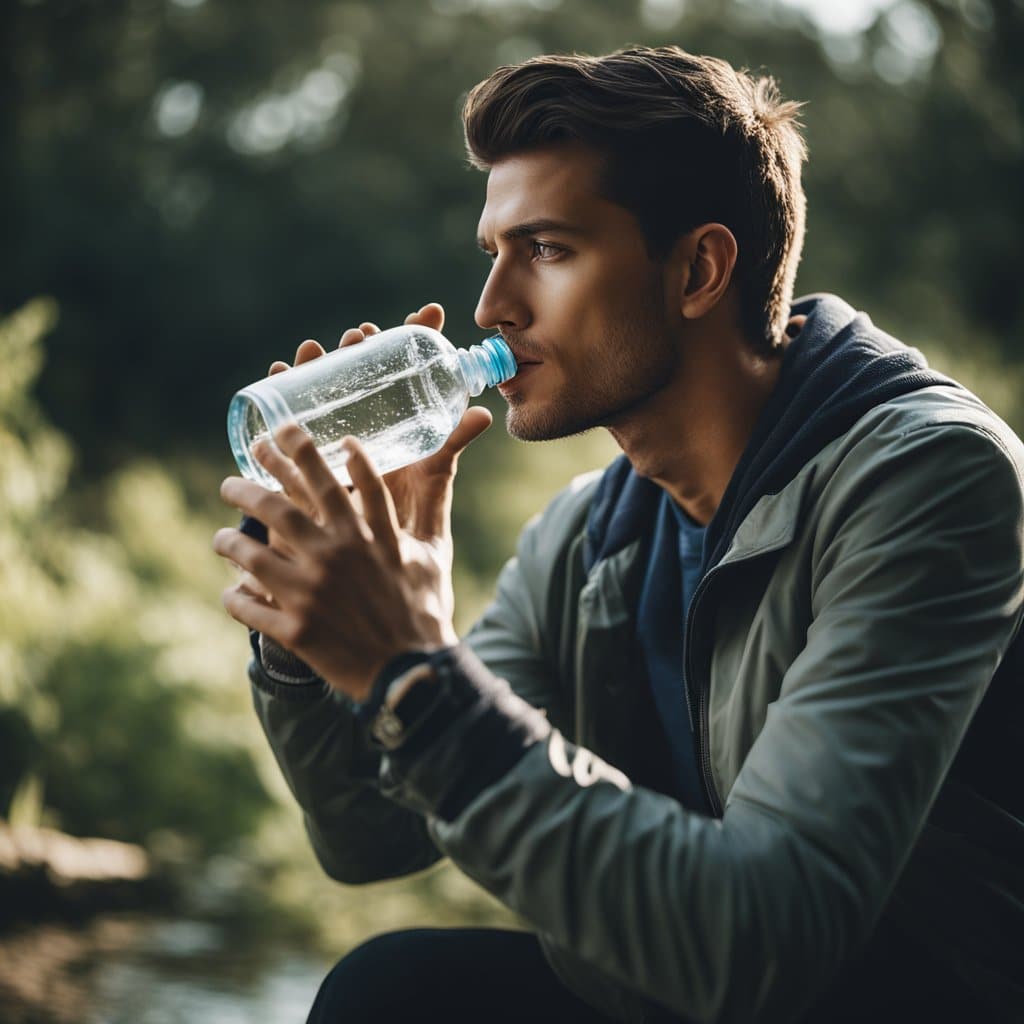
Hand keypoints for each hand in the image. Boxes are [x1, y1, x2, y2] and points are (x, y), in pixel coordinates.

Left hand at [213, 426, 458, 700]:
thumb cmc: (425, 611)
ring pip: (252, 556)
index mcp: (370, 536)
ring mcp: (312, 594)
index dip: (310, 451)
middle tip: (228, 481)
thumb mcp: (432, 555)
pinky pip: (249, 608)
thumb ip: (428, 513)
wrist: (413, 673)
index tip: (287, 430)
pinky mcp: (296, 631)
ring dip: (229, 542)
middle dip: (248, 487)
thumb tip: (445, 473)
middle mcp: (337, 557)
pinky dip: (235, 598)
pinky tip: (231, 591)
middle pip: (280, 509)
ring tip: (221, 537)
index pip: (333, 481)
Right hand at [260, 303, 491, 621]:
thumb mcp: (429, 489)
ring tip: (315, 348)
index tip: (430, 312)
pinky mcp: (303, 462)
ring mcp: (332, 443)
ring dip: (316, 366)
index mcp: (399, 430)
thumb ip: (449, 452)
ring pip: (322, 394)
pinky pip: (288, 424)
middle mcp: (364, 428)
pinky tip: (278, 376)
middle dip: (358, 349)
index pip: (410, 374)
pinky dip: (280, 396)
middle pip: (359, 376)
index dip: (418, 339)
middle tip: (362, 334)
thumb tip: (484, 413)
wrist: (361, 579)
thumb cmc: (398, 533)